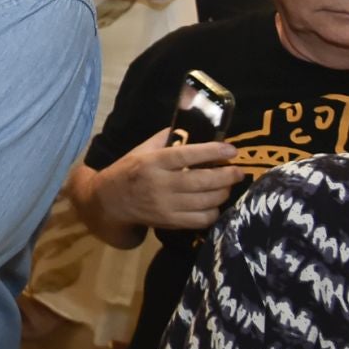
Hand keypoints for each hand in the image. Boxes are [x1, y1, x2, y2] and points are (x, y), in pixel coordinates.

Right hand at [91, 127, 245, 232]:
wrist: (110, 201)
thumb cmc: (128, 170)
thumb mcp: (141, 150)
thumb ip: (164, 139)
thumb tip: (190, 126)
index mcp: (152, 162)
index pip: (186, 155)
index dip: (212, 152)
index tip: (231, 149)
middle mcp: (160, 184)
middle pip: (202, 181)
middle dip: (226, 175)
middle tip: (238, 171)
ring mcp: (165, 206)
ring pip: (205, 201)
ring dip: (223, 192)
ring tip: (228, 185)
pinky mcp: (170, 222)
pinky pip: (201, 219)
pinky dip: (214, 211)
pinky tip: (215, 203)